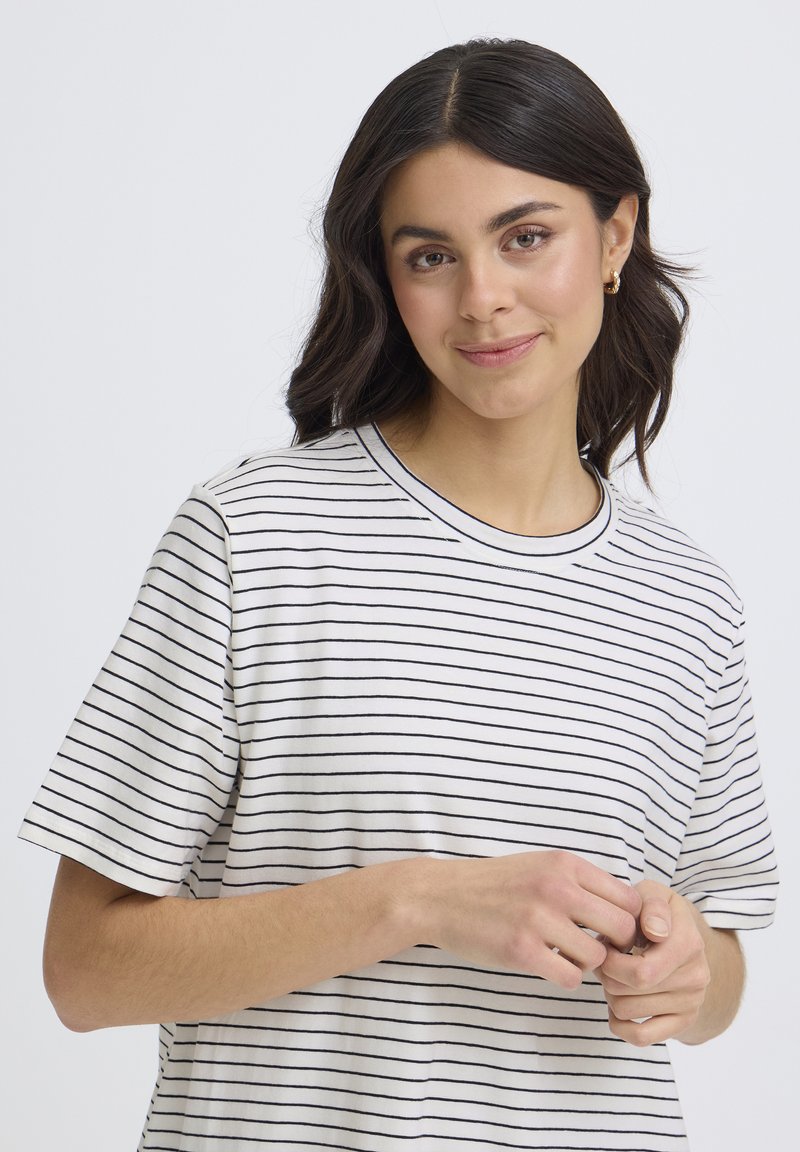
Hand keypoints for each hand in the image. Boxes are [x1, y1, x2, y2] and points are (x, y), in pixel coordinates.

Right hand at [420, 850, 640, 990]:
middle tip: (594, 949)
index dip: (627, 921)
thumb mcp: (540, 866)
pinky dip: (564, 978)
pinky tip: (548, 966)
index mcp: (565, 864)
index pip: (629, 899)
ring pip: (596, 958)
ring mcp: (538, 920)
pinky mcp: (521, 951)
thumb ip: (580, 883)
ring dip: (585, 964)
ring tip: (564, 955)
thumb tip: (627, 913)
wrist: (440, 896)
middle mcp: (556, 888)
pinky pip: (569, 978)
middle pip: (621, 929)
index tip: (610, 931)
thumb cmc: (495, 884)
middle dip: (614, 946)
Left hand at [596, 879, 710, 1045]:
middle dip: (605, 974)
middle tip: (606, 960)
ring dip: (610, 995)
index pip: (640, 972)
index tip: (608, 945)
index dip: (610, 960)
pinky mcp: (684, 1021)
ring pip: (627, 1012)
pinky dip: (619, 1024)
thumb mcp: (653, 895)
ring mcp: (692, 1001)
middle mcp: (696, 975)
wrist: (686, 940)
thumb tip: (657, 932)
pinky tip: (619, 1004)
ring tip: (616, 975)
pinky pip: (641, 1037)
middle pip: (627, 990)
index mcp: (689, 942)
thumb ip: (651, 905)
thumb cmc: (656, 914)